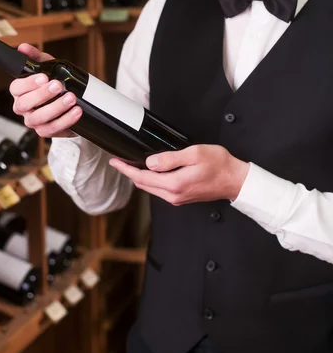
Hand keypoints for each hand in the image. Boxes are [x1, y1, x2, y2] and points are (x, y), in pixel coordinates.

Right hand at [9, 43, 82, 137]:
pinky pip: (53, 129)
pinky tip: (76, 111)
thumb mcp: (47, 66)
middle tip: (58, 86)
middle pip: (25, 104)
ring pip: (38, 118)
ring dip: (56, 108)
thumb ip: (35, 56)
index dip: (29, 83)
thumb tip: (23, 47)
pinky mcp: (46, 131)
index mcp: (20, 92)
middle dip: (42, 95)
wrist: (69, 101)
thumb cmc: (53, 81)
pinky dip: (66, 121)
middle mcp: (23, 108)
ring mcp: (33, 121)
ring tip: (71, 98)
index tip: (44, 77)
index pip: (16, 88)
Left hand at [109, 144, 249, 204]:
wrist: (235, 181)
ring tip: (131, 164)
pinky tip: (150, 172)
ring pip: (151, 188)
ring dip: (140, 177)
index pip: (142, 177)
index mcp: (174, 184)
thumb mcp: (194, 154)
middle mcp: (173, 195)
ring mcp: (177, 198)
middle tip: (119, 161)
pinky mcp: (182, 197)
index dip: (126, 169)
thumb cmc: (219, 165)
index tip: (115, 161)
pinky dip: (151, 181)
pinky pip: (160, 189)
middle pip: (143, 185)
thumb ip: (170, 158)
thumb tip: (150, 162)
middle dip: (129, 172)